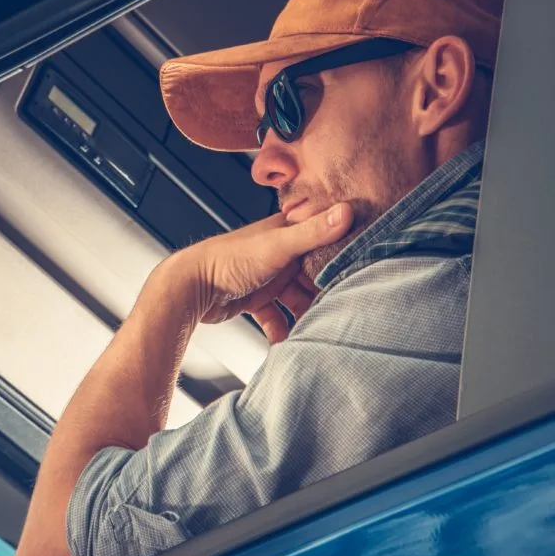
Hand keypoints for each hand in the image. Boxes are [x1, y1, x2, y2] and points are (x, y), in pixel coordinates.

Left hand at [156, 203, 352, 341]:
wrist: (190, 285)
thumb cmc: (230, 259)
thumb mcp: (278, 245)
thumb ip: (313, 232)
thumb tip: (348, 211)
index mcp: (288, 233)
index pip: (326, 243)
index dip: (344, 258)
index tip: (364, 276)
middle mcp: (280, 253)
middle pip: (315, 276)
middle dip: (327, 293)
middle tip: (345, 312)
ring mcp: (268, 277)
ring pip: (297, 299)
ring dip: (306, 315)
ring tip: (319, 330)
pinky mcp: (254, 298)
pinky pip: (275, 317)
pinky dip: (281, 330)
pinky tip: (286, 344)